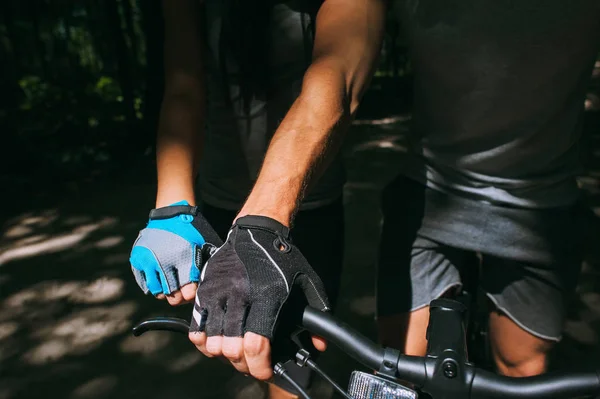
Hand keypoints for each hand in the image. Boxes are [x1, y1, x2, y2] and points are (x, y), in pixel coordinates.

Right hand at [129, 201, 222, 304]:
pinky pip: (145, 284)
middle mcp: (163, 261)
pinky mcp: (137, 260)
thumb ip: (206, 265)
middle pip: (172, 296)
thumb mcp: (205, 244)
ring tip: (172, 285)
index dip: (192, 295)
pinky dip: (153, 285)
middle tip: (183, 293)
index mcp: (183, 257)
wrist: (170, 214)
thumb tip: (210, 288)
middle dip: (180, 298)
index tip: (193, 292)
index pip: (188, 291)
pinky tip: (161, 279)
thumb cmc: (192, 232)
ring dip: (166, 292)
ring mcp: (148, 261)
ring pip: (157, 292)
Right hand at [188, 215, 329, 379]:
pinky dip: (203, 339)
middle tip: (251, 364)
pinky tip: (214, 343)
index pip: (257, 344)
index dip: (260, 366)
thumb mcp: (307, 281)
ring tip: (235, 354)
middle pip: (233, 347)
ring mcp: (219, 290)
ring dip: (224, 354)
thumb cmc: (283, 257)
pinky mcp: (205, 288)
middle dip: (243, 364)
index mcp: (267, 295)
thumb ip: (318, 312)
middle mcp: (240, 294)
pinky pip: (196, 324)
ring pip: (213, 340)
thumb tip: (320, 346)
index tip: (265, 370)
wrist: (257, 229)